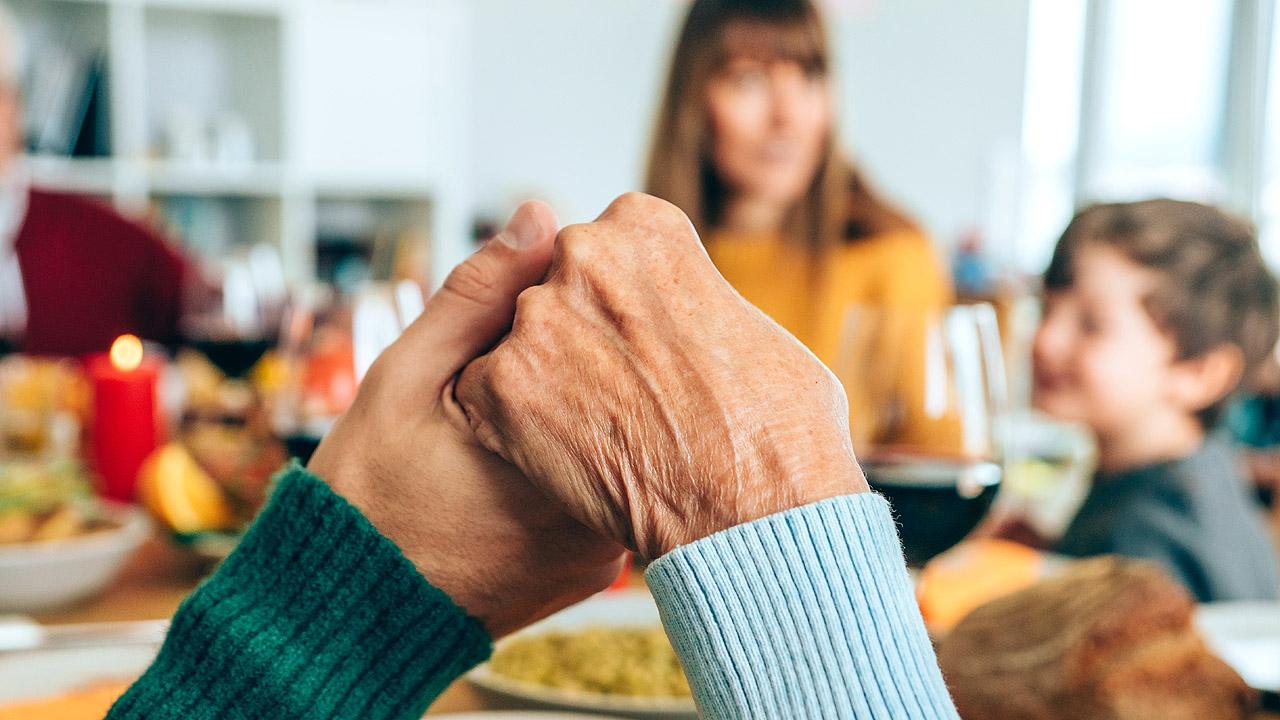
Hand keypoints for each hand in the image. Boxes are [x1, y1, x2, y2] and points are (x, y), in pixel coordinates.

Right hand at [308, 202, 625, 637]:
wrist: (356, 615)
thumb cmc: (368, 492)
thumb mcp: (404, 376)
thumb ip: (476, 296)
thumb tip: (540, 215)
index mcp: (553, 449)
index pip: (615, 343)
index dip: (588, 306)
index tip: (557, 298)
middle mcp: (598, 504)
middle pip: (632, 395)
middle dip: (599, 357)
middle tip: (545, 355)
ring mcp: (606, 543)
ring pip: (629, 443)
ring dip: (600, 407)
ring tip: (535, 404)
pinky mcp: (602, 567)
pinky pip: (617, 489)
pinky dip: (594, 459)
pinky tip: (542, 452)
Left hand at [456, 193, 867, 559]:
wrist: (754, 511)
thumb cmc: (779, 429)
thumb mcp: (754, 329)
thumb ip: (696, 300)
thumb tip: (682, 315)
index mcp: (647, 226)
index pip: (608, 248)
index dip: (625, 303)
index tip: (645, 343)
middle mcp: (584, 253)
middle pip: (558, 288)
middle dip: (580, 333)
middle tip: (620, 392)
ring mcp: (538, 318)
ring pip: (519, 341)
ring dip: (544, 380)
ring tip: (599, 433)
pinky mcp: (502, 386)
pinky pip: (485, 396)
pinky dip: (511, 429)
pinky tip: (562, 458)